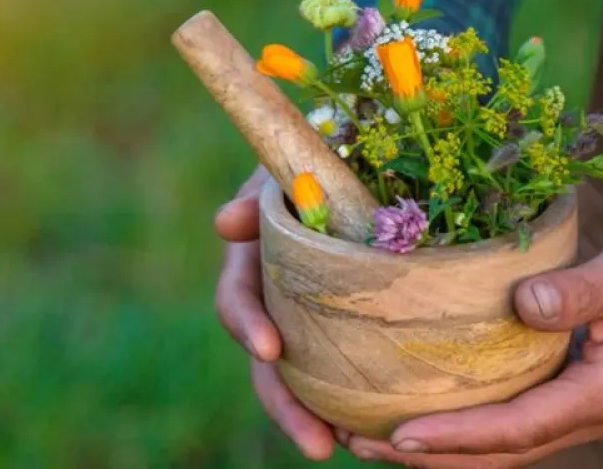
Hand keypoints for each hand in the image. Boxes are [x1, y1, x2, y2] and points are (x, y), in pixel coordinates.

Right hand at [214, 165, 335, 460]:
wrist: (346, 165)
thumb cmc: (310, 162)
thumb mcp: (281, 170)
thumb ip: (255, 193)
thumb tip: (225, 223)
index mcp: (251, 262)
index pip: (236, 301)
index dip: (247, 325)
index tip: (270, 349)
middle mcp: (274, 301)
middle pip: (269, 365)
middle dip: (287, 406)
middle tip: (317, 445)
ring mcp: (307, 319)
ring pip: (305, 379)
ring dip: (320, 417)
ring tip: (346, 448)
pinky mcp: (346, 327)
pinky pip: (345, 369)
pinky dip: (355, 400)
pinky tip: (378, 427)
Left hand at [344, 231, 602, 466]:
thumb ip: (579, 290)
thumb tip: (524, 303)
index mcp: (596, 396)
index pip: (514, 430)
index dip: (455, 436)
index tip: (398, 433)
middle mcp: (582, 415)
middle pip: (494, 456)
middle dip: (427, 456)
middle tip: (357, 441)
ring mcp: (572, 410)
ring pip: (497, 448)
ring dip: (437, 449)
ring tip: (371, 436)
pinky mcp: (562, 394)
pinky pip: (505, 424)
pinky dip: (461, 428)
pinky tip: (423, 410)